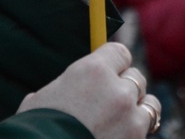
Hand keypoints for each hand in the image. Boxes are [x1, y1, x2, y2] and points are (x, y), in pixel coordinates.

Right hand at [17, 43, 160, 137]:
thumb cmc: (34, 131)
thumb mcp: (42, 100)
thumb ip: (65, 87)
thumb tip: (64, 90)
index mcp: (93, 70)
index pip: (120, 53)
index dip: (115, 63)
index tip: (111, 71)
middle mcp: (117, 90)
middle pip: (136, 77)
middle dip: (125, 88)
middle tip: (110, 102)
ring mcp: (130, 117)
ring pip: (150, 103)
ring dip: (139, 109)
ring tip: (124, 119)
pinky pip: (147, 129)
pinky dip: (137, 132)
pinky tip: (121, 136)